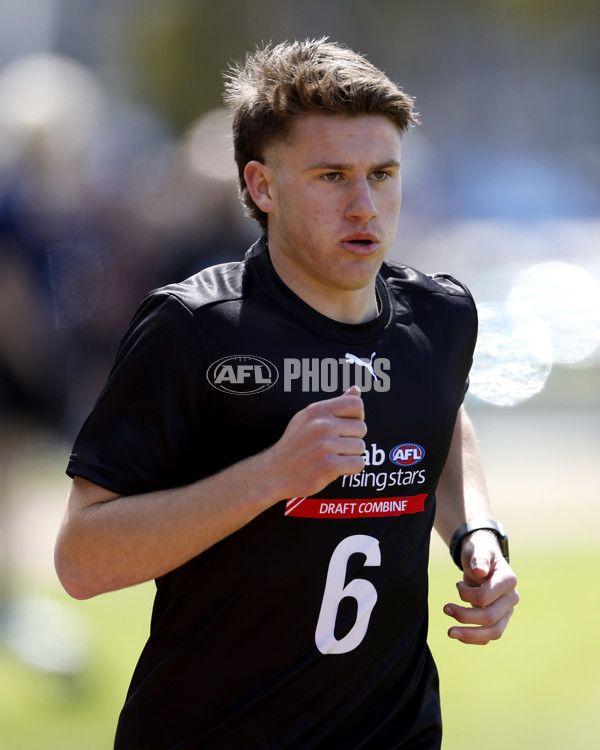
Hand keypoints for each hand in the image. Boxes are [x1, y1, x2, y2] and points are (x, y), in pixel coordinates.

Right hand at [265, 386, 366, 500]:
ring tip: (331, 457)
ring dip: (351, 455)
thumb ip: (336, 404)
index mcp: (317, 410)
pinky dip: (351, 468)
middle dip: (353, 439)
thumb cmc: (295, 445)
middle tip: (334, 447)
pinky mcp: (328, 467)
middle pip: (361, 427)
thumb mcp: (309, 418)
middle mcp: (321, 425)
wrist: (274, 473)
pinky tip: (335, 468)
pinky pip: (358, 463)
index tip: (346, 427)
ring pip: (361, 447)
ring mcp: (324, 446)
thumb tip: (356, 389)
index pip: (356, 404)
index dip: (357, 416)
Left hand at [443, 530, 518, 644]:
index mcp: (508, 580)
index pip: (486, 597)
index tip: (457, 585)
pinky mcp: (499, 619)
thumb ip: (479, 559)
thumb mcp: (478, 549)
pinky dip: (473, 638)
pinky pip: (489, 636)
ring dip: (470, 634)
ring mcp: (506, 611)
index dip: (467, 595)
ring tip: (450, 632)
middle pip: (490, 618)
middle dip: (464, 616)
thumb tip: (479, 571)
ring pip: (494, 632)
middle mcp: (511, 598)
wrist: (482, 560)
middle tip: (445, 608)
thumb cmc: (479, 553)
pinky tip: (458, 634)